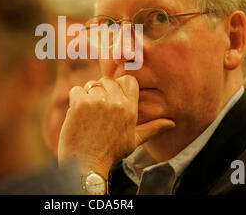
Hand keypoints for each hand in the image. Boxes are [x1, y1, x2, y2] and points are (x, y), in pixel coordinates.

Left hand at [57, 75, 174, 177]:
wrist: (86, 163)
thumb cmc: (110, 152)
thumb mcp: (134, 140)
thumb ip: (152, 128)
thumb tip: (171, 123)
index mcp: (130, 108)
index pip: (128, 80)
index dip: (118, 85)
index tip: (111, 96)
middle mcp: (116, 102)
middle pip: (107, 80)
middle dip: (100, 91)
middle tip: (96, 110)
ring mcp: (98, 101)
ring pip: (91, 85)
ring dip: (87, 97)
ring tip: (87, 116)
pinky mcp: (81, 103)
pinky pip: (76, 90)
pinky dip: (74, 101)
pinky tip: (77, 116)